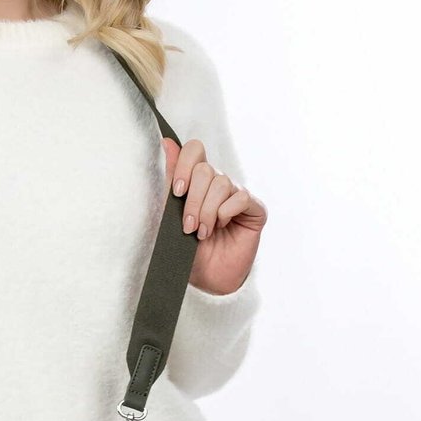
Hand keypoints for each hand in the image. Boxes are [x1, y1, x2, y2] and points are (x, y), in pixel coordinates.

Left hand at [161, 137, 266, 295]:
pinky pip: (240, 197)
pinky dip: (227, 212)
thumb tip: (166, 142)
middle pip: (205, 169)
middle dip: (193, 200)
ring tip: (203, 232)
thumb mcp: (172, 215)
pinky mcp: (254, 209)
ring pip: (221, 183)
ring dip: (208, 211)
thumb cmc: (187, 248)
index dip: (184, 165)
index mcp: (197, 180)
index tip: (176, 192)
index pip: (194, 150)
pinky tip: (223, 226)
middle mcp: (218, 183)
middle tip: (188, 225)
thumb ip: (171, 179)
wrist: (206, 277)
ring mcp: (236, 194)